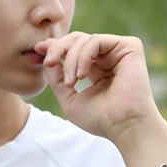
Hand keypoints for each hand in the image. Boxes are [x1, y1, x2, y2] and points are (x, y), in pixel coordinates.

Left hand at [33, 32, 162, 147]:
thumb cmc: (101, 120)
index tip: (37, 51)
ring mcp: (118, 51)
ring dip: (71, 59)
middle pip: (76, 39)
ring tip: (71, 82)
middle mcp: (107, 58)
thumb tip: (46, 59)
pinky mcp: (130, 46)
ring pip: (84, 39)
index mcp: (95, 69)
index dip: (54, 47)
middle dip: (58, 47)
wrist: (125, 126)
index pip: (73, 50)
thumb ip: (57, 79)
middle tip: (48, 62)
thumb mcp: (70, 99)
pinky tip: (81, 75)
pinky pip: (96, 40)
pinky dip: (83, 55)